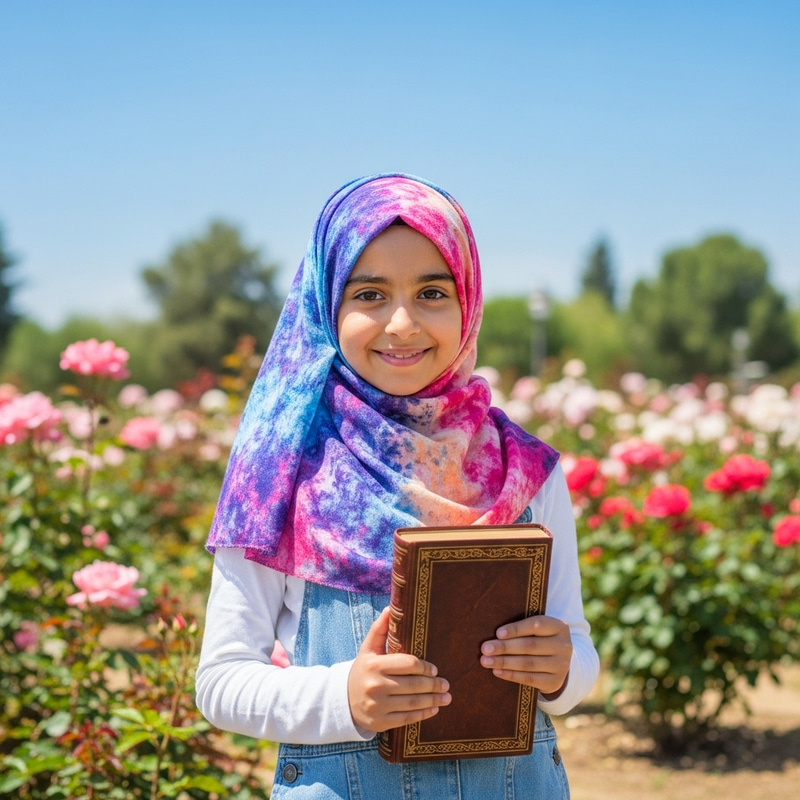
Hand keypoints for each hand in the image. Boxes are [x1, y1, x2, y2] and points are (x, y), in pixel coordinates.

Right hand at [348, 607, 450, 732]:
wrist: (344, 701)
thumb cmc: (363, 671)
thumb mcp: (368, 649)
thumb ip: (380, 629)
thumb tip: (391, 608)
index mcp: (374, 665)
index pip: (407, 664)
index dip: (424, 667)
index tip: (434, 669)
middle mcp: (375, 686)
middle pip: (413, 685)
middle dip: (433, 685)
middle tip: (446, 684)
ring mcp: (378, 706)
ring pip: (412, 703)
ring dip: (433, 700)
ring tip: (446, 697)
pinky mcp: (380, 722)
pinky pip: (407, 719)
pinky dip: (423, 714)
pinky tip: (434, 709)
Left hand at [480, 615, 571, 696]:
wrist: (558, 662)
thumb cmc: (540, 639)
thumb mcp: (538, 630)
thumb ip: (522, 627)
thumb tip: (494, 633)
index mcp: (559, 627)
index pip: (537, 625)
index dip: (516, 629)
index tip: (498, 633)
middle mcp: (564, 646)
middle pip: (530, 646)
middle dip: (505, 647)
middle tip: (485, 648)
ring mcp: (561, 666)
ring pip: (528, 663)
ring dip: (504, 662)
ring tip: (485, 661)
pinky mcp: (555, 682)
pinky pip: (529, 679)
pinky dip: (511, 675)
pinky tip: (497, 671)